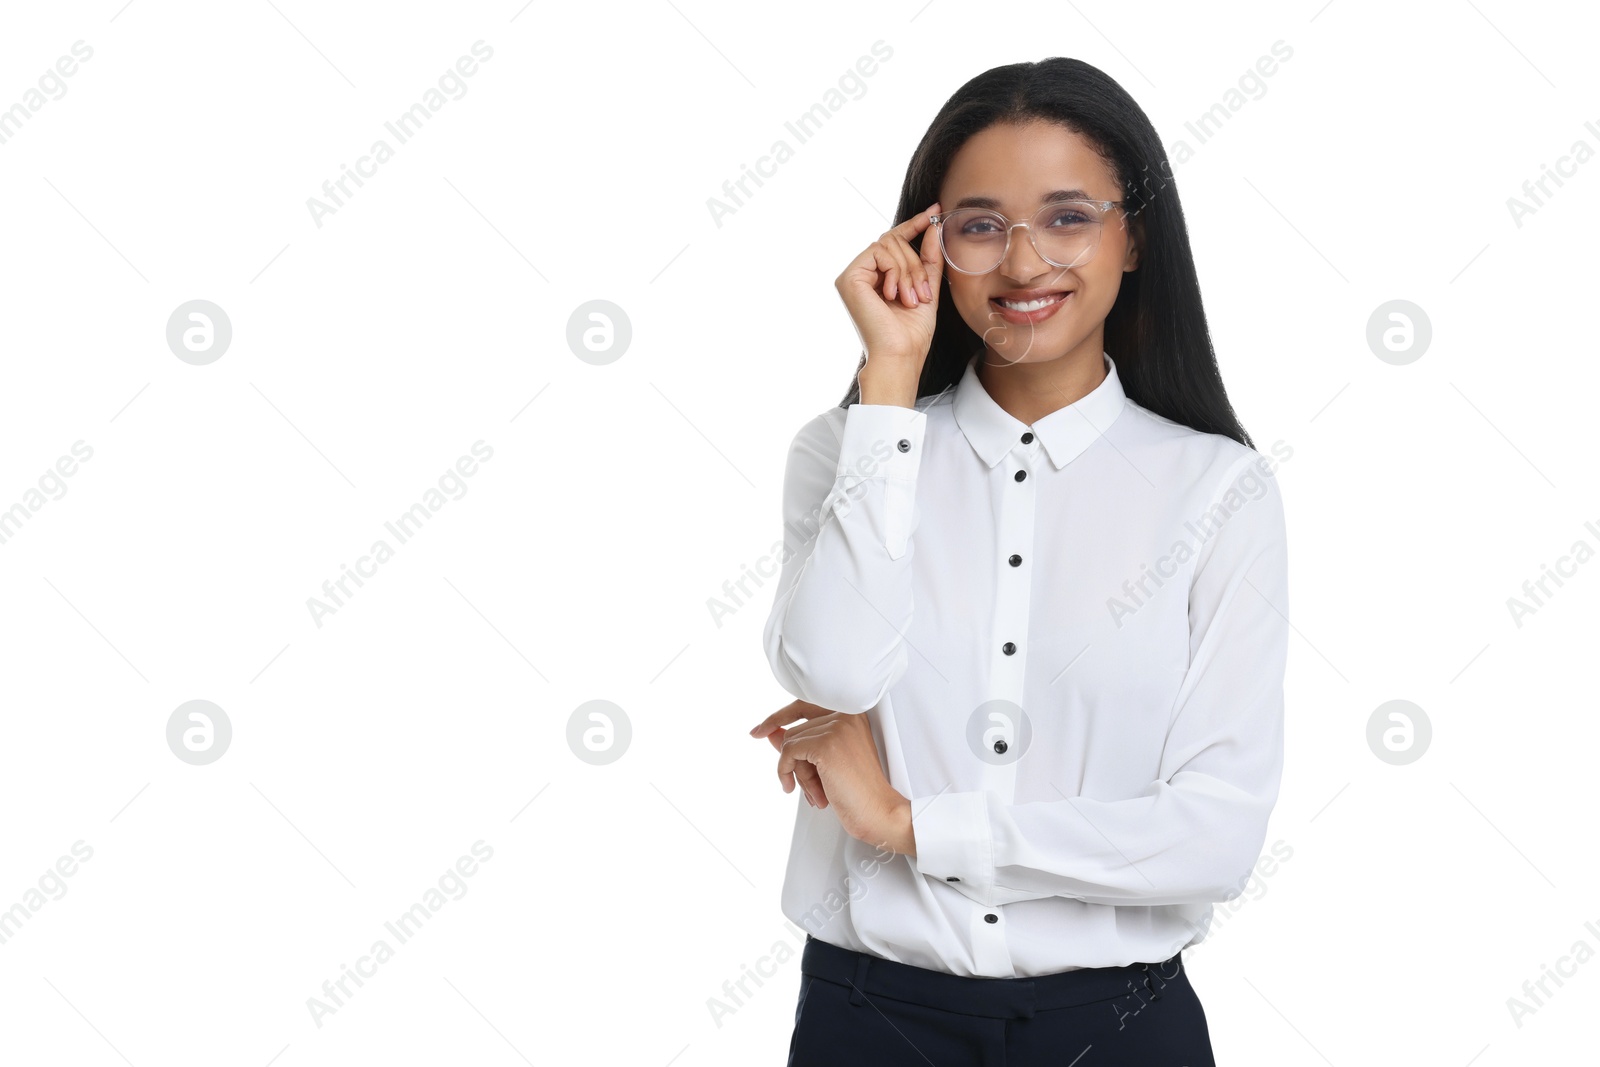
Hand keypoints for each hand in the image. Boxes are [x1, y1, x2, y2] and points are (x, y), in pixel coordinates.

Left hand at [749, 700, 914, 854]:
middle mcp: (846, 713)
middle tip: (810, 787)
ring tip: (818, 792)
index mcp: (851, 713)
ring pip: (790, 743)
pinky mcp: (826, 744)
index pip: (804, 705)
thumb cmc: (857, 791)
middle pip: (795, 730)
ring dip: (797, 773)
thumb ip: (799, 743)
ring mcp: (836, 727)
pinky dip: (786, 772)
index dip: (779, 717)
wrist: (878, 811)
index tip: (760, 730)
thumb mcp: (823, 763)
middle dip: (797, 763)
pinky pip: (788, 752)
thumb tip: (769, 731)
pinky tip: (801, 790)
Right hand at [834, 202, 944, 372]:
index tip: (936, 210)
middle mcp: (862, 274)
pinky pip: (879, 252)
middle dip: (915, 263)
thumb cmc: (912, 332)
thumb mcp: (926, 287)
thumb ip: (928, 258)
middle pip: (894, 241)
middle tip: (923, 292)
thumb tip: (934, 225)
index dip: (915, 224)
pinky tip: (894, 295)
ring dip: (908, 270)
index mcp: (877, 277)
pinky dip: (895, 271)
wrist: (900, 355)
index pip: (895, 241)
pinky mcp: (849, 278)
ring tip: (911, 299)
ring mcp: (852, 275)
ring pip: (889, 245)